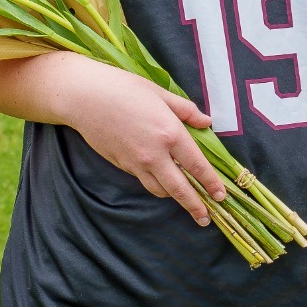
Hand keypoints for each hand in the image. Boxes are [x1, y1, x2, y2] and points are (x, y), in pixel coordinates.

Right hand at [55, 57, 226, 224]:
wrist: (84, 98)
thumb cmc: (123, 88)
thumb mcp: (160, 93)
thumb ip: (186, 111)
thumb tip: (206, 122)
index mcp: (170, 133)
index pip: (197, 166)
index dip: (211, 183)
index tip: (221, 196)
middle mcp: (155, 154)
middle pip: (180, 189)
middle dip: (196, 206)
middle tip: (206, 218)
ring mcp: (136, 163)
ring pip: (160, 190)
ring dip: (175, 197)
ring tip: (187, 202)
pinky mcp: (122, 165)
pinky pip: (144, 180)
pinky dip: (156, 184)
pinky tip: (162, 181)